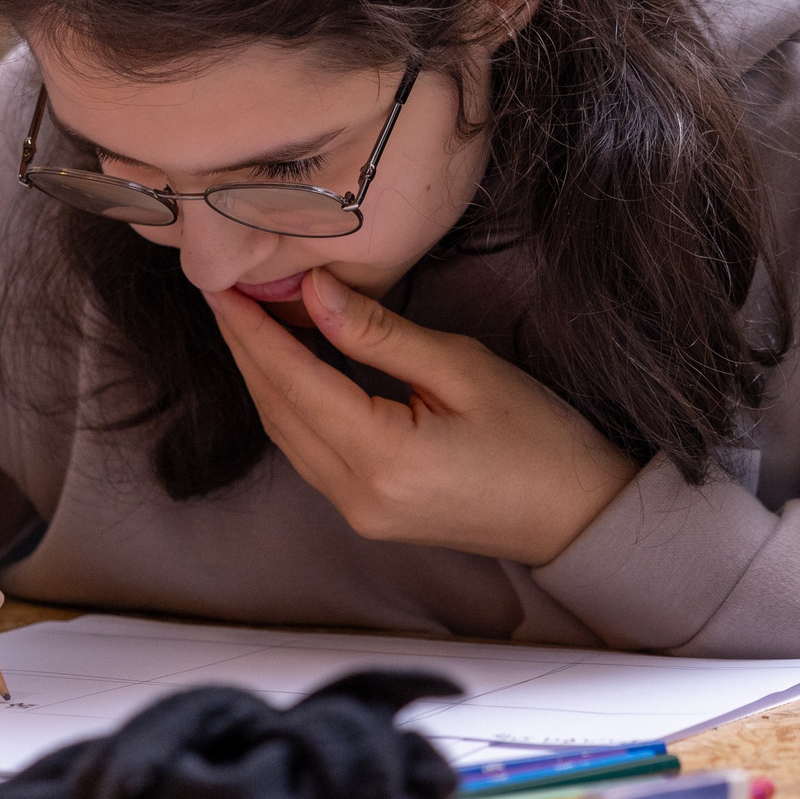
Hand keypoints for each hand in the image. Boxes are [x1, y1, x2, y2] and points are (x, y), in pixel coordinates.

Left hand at [205, 267, 638, 563]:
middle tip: (222, 290)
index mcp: (384, 458)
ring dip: (262, 376)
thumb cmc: (539, 439)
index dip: (253, 330)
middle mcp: (358, 494)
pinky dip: (289, 403)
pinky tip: (286, 364)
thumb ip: (380, 333)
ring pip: (286, 434)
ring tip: (245, 318)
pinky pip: (308, 452)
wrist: (577, 515)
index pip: (295, 382)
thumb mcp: (464, 368)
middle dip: (246, 348)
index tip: (223, 283)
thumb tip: (312, 291)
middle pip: (278, 410)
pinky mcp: (367, 513)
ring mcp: (358, 511)